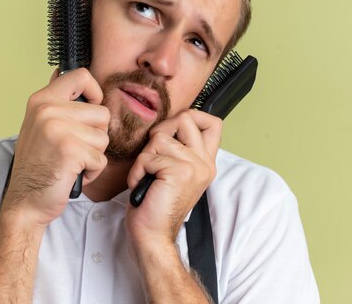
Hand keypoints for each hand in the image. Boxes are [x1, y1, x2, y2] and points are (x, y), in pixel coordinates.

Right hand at [3, 68, 109, 226]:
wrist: (25, 202)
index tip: (88, 109)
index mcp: (42, 100)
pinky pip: (101, 159)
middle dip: (96, 136)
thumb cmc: (38, 166)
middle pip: (102, 113)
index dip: (94, 92)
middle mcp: (48, 110)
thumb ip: (55, 101)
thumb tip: (61, 72)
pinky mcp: (70, 150)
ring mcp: (58, 129)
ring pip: (103, 138)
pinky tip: (72, 174)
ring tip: (71, 162)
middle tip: (73, 149)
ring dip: (93, 155)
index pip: (82, 76)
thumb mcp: (39, 124)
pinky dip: (92, 172)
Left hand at [125, 109, 221, 246]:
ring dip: (145, 157)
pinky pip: (148, 156)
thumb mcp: (172, 171)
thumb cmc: (155, 204)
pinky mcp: (179, 171)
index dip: (191, 116)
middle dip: (161, 132)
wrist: (153, 236)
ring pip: (160, 136)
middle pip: (185, 118)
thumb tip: (167, 124)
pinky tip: (143, 186)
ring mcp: (195, 166)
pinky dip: (138, 171)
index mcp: (205, 162)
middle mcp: (205, 163)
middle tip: (154, 157)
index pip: (213, 122)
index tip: (172, 131)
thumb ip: (177, 148)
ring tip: (148, 178)